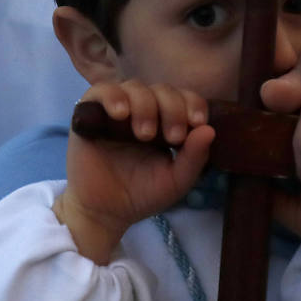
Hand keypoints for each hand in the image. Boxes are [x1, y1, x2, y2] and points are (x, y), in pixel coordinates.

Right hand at [55, 81, 213, 263]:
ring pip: (135, 87)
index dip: (193, 104)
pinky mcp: (90, 114)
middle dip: (173, 108)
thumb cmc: (142, 194)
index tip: (197, 123)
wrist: (104, 213)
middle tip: (172, 137)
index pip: (185, 99)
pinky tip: (121, 114)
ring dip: (145, 105)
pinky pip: (100, 91)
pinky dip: (112, 97)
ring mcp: (117, 110)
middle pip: (162, 90)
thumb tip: (210, 130)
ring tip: (145, 134)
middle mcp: (144, 111)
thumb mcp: (176, 181)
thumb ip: (194, 158)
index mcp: (167, 122)